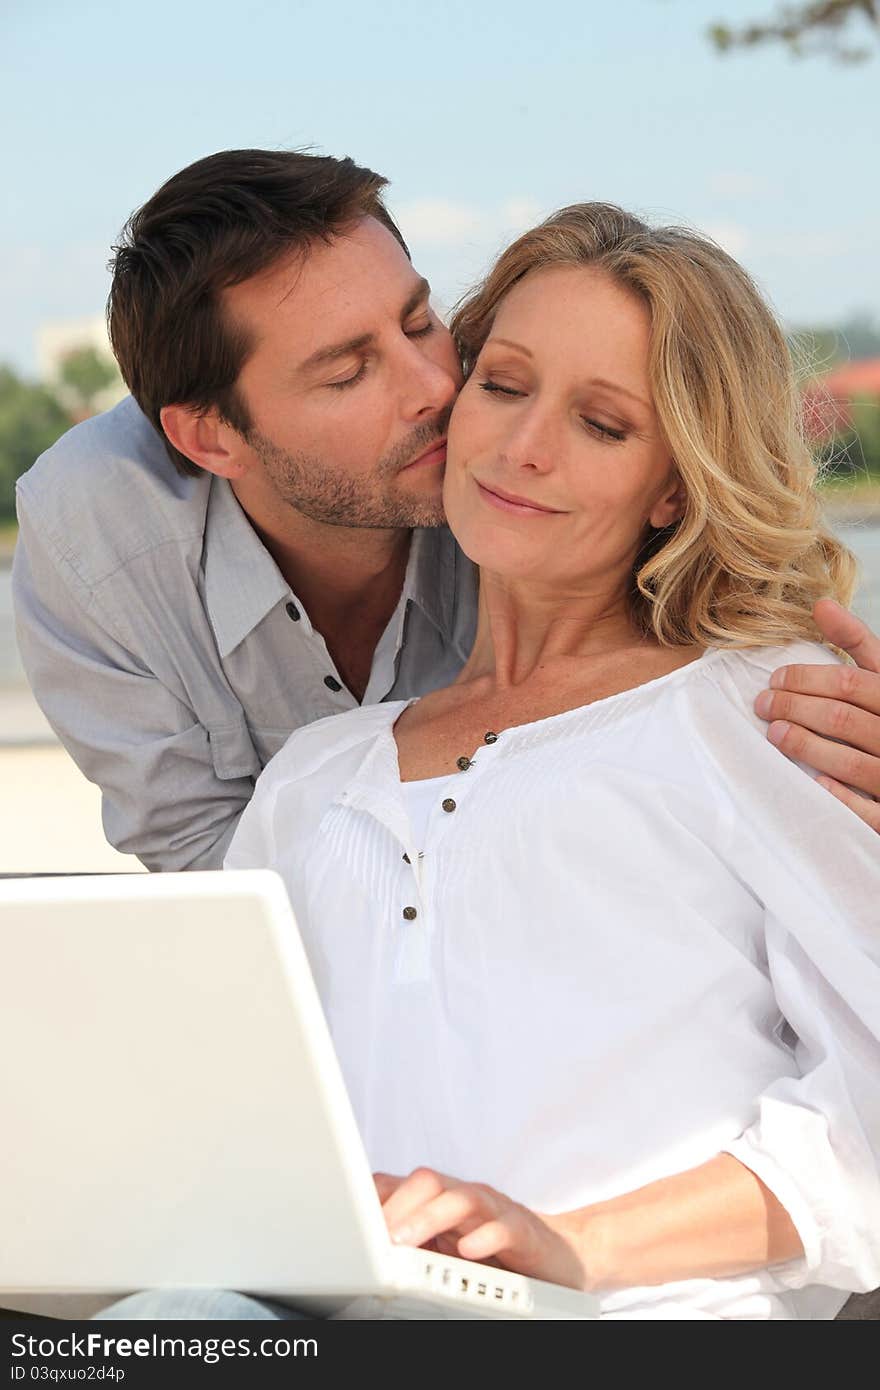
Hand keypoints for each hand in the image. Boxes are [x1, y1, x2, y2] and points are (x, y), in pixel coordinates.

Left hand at [373, 1167, 587, 1289]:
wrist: (559, 1256)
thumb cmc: (494, 1249)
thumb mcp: (444, 1245)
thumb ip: (410, 1239)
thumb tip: (364, 1247)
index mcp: (438, 1199)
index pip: (397, 1184)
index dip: (371, 1199)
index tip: (346, 1223)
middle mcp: (464, 1197)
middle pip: (427, 1181)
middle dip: (397, 1207)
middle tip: (374, 1238)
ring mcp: (495, 1211)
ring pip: (461, 1198)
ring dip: (429, 1218)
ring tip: (404, 1241)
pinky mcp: (524, 1232)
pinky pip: (504, 1227)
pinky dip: (485, 1236)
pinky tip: (468, 1251)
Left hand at [754, 599, 879, 831]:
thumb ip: (858, 644)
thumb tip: (820, 604)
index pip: (849, 682)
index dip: (806, 679)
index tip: (774, 678)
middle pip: (841, 717)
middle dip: (795, 708)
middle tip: (763, 704)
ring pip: (847, 760)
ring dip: (805, 747)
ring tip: (774, 734)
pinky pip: (867, 810)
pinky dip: (838, 795)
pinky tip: (813, 782)